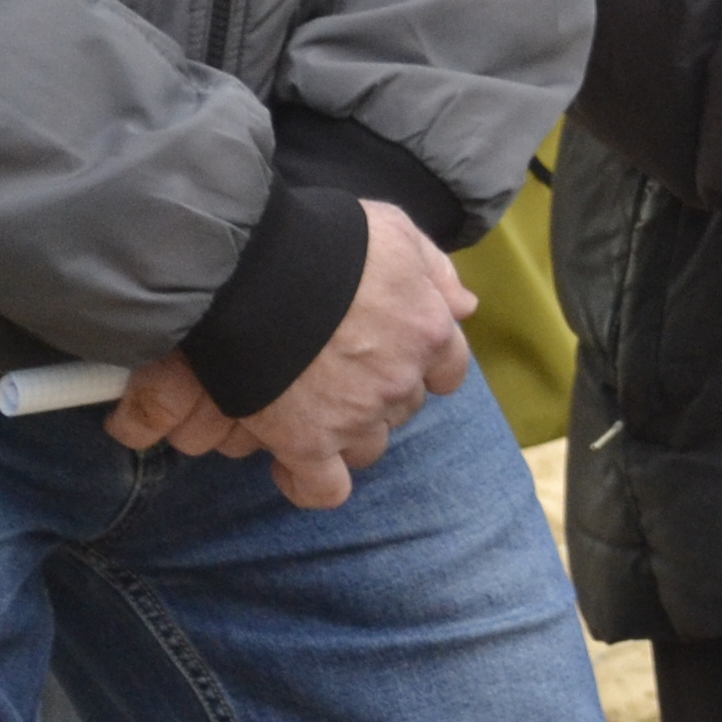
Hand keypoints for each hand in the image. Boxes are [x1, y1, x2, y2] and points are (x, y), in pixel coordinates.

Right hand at [111, 201, 475, 510]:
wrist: (255, 269)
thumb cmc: (327, 240)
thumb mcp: (395, 232)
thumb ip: (435, 271)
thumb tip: (466, 306)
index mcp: (429, 330)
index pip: (448, 372)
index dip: (422, 369)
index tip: (395, 360)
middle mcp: (401, 380)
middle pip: (403, 408)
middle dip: (378, 395)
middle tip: (338, 373)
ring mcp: (356, 416)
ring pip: (369, 447)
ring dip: (348, 435)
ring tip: (312, 411)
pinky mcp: (306, 443)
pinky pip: (323, 488)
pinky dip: (312, 484)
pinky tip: (291, 465)